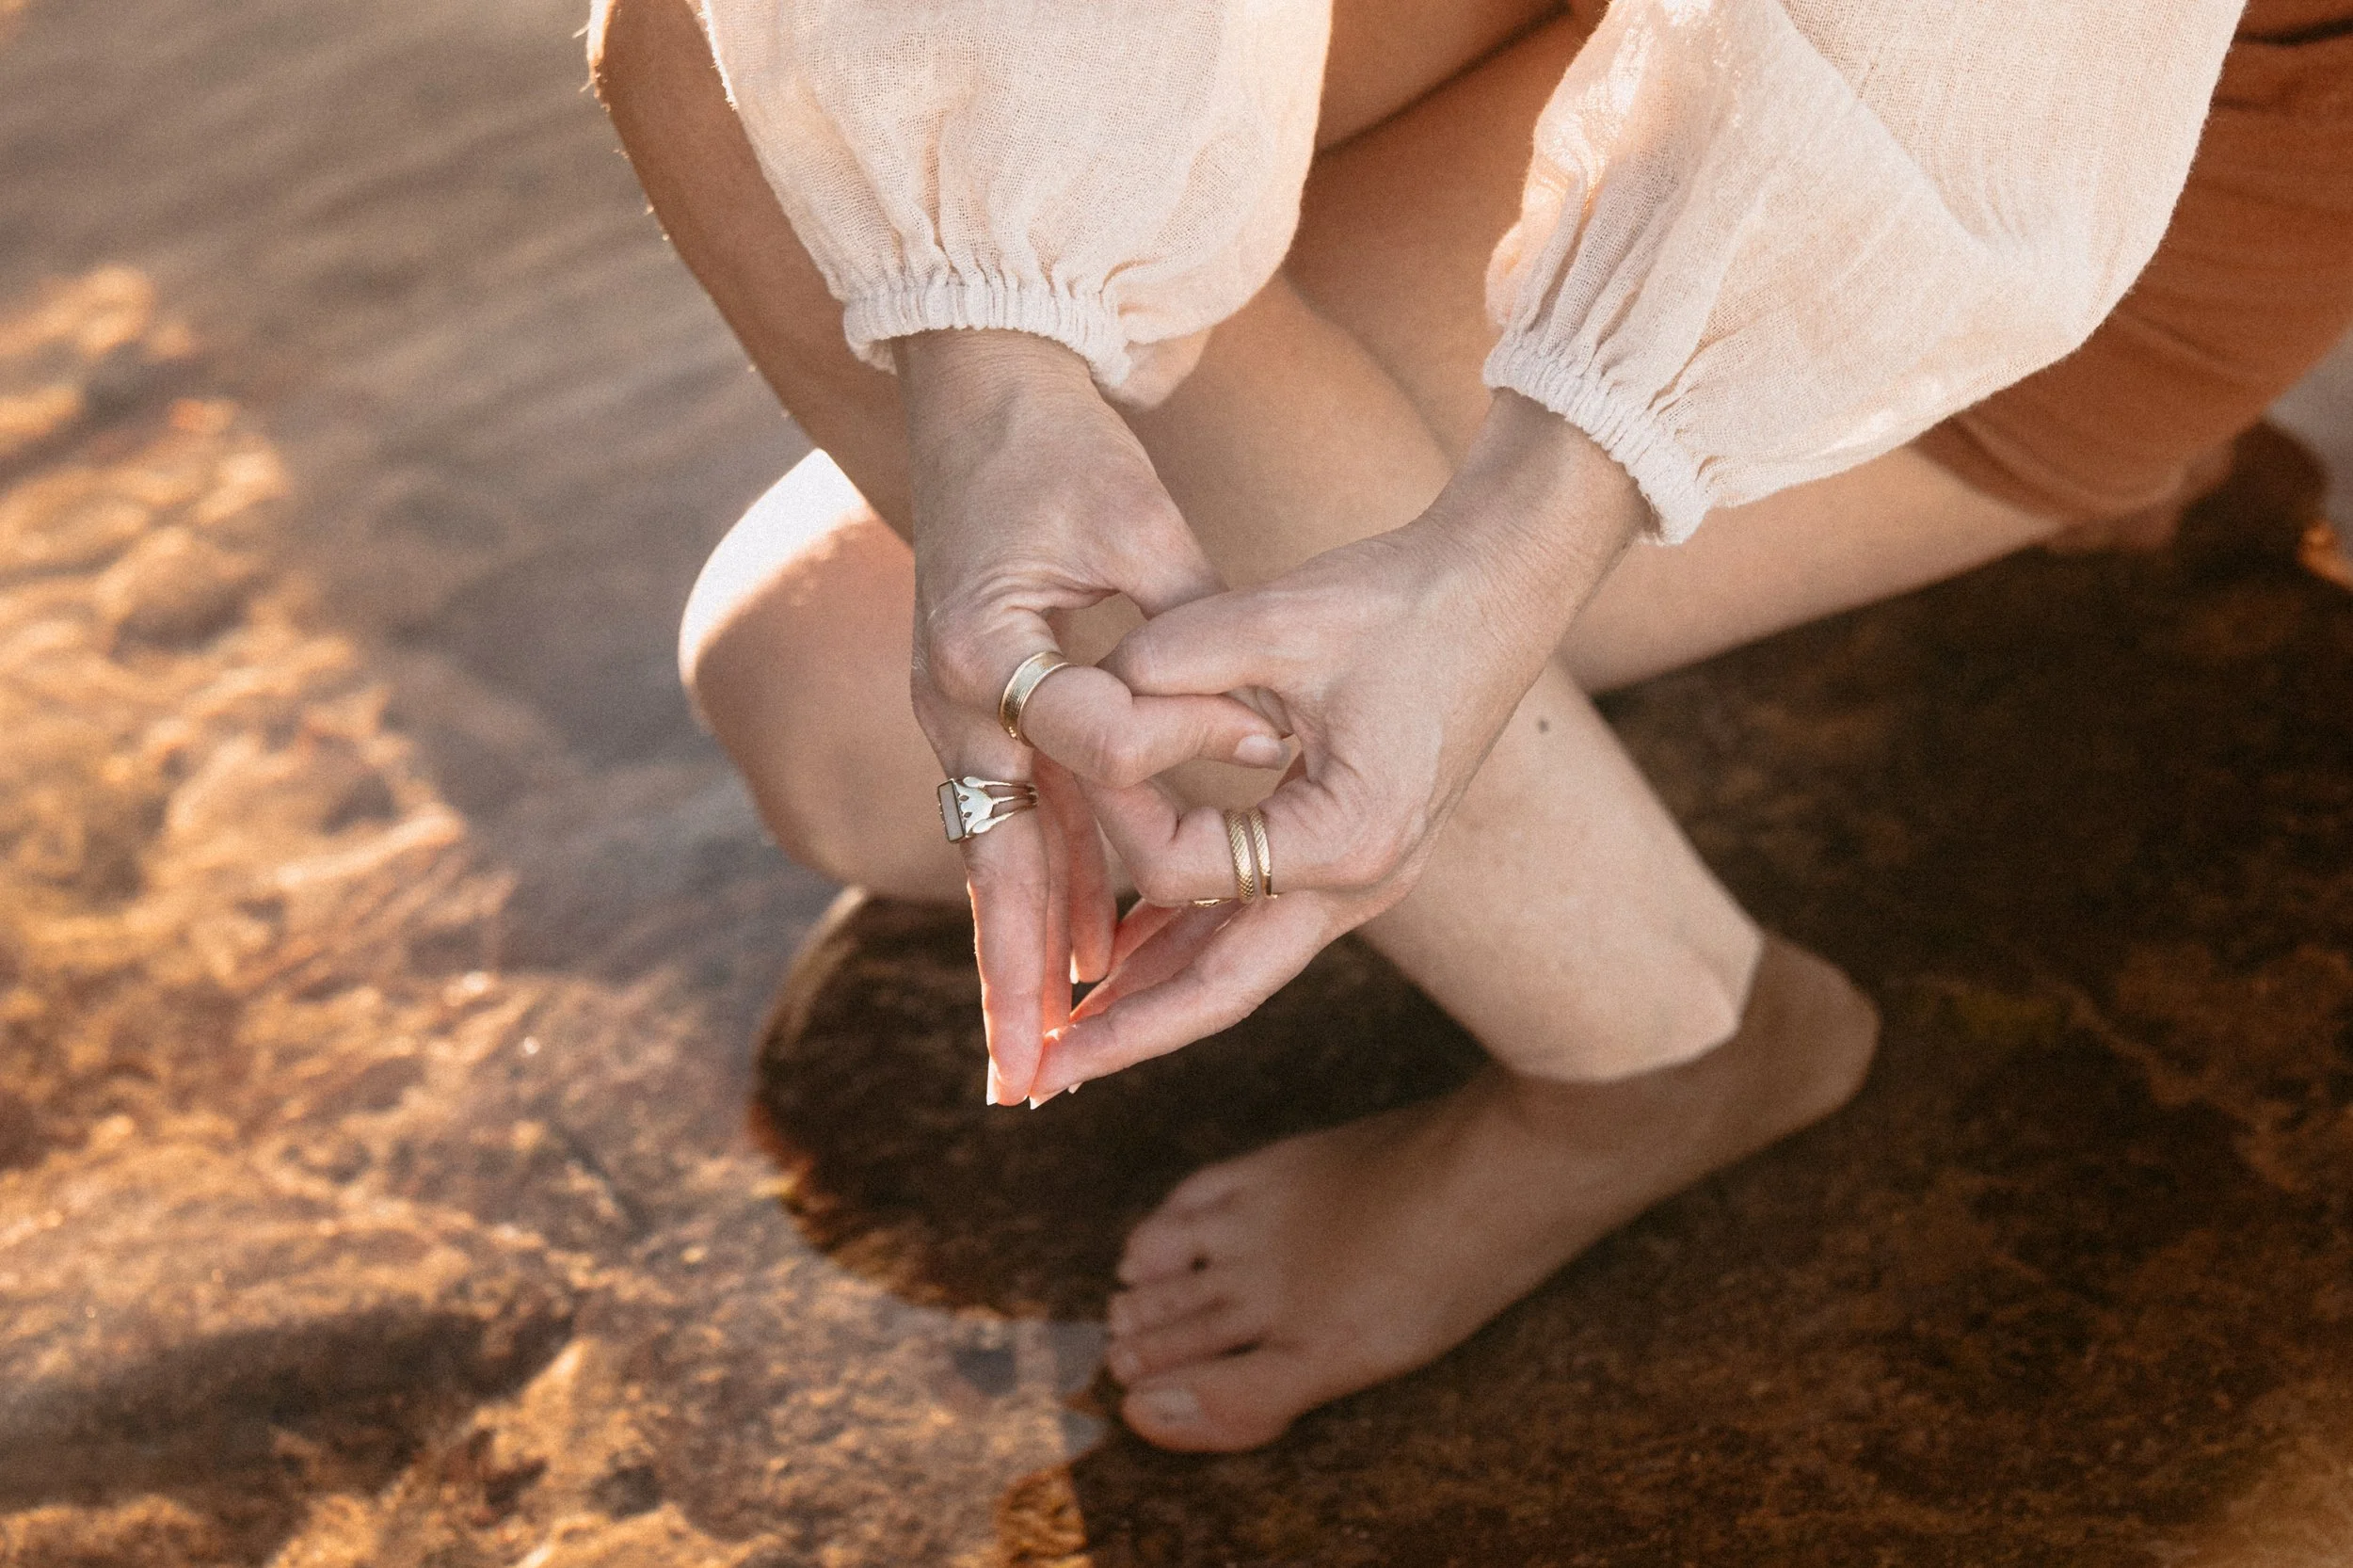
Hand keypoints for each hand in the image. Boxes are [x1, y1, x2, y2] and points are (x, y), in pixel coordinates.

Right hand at [892, 330, 1284, 1103]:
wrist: (970, 385)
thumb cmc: (1057, 446)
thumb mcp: (1135, 523)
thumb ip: (1189, 636)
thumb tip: (1260, 729)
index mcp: (986, 647)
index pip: (1085, 748)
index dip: (1167, 767)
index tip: (1245, 765)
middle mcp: (950, 696)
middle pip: (992, 860)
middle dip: (1013, 974)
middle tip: (1027, 1078)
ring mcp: (948, 708)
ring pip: (995, 855)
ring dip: (1022, 953)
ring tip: (1040, 1055)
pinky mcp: (968, 706)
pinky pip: (1007, 817)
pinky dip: (1042, 885)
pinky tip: (1080, 952)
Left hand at [1032, 393, 1647, 1092]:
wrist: (1501, 586)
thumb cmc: (1399, 597)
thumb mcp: (1277, 617)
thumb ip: (1168, 660)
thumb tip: (1079, 702)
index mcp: (1347, 837)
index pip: (1184, 867)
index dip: (1112, 813)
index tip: (1074, 741)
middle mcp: (1362, 883)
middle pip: (1222, 991)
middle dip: (1128, 1034)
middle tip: (1040, 1079)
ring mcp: (1362, 880)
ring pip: (1238, 970)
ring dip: (1152, 1001)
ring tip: (1071, 1036)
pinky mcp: (1349, 855)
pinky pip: (1257, 923)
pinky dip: (1189, 942)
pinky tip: (1127, 953)